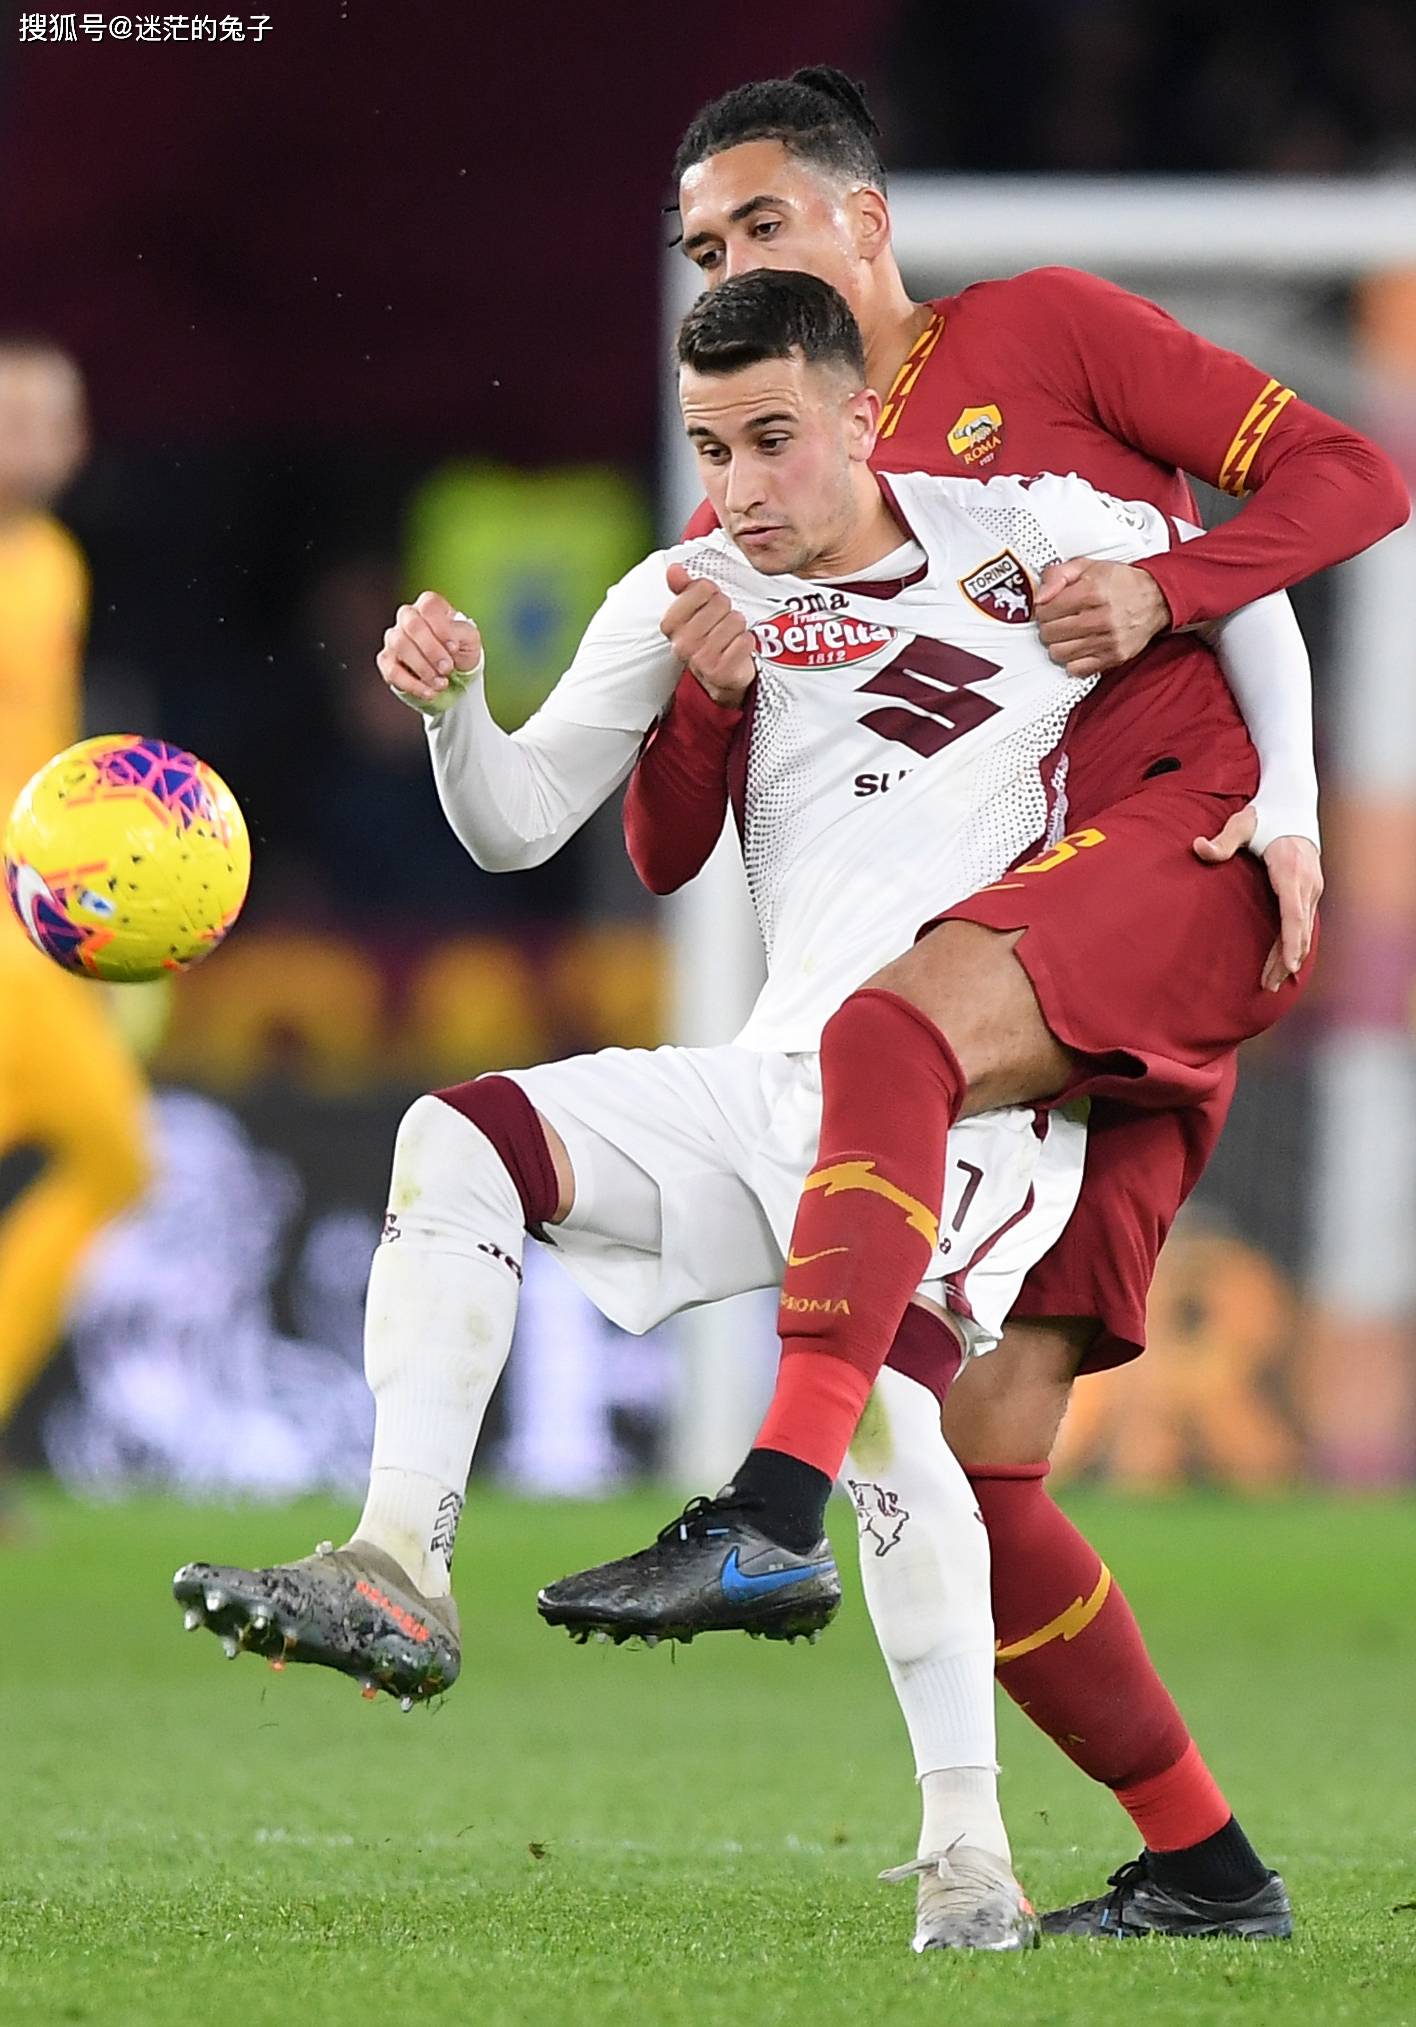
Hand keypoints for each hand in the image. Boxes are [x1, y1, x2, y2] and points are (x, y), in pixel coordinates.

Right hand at [378, 590, 483, 705]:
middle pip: (412, 624)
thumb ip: (461, 633)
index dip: (441, 627)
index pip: (429, 606)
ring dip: (423, 668)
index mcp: (429, 606)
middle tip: (447, 668)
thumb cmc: (460, 650)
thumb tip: (449, 644)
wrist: (453, 675)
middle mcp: (408, 618)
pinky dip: (413, 685)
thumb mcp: (470, 639)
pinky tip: (430, 692)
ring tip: (442, 683)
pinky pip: (392, 670)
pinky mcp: (387, 661)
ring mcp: (394, 638)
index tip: (454, 647)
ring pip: (399, 645)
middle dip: (431, 649)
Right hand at [662, 562, 756, 706]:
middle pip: (720, 603)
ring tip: (729, 638)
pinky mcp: (722, 671)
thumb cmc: (708, 639)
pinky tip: (736, 650)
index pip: (702, 588)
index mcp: (671, 624)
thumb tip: (674, 570)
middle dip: (725, 611)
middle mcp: (683, 642)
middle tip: (720, 625)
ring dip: (737, 628)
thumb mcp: (693, 613)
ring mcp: (701, 658)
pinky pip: (745, 640)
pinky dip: (746, 643)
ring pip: (735, 620)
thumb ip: (684, 589)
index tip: (708, 608)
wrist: (720, 677)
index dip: (711, 594)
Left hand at [1035, 559, 1171, 677]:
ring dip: (1058, 644)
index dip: (1043, 609)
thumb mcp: (1088, 566)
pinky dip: (1072, 660)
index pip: (1046, 611)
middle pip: (1049, 633)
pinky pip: (1076, 669)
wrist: (1156, 598)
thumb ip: (1058, 575)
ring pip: (1059, 653)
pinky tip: (1078, 647)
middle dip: (1048, 626)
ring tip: (1067, 633)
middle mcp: (1101, 618)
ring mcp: (1108, 640)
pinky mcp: (1113, 657)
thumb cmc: (1121, 583)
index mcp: (1092, 592)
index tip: (1049, 608)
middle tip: (1057, 620)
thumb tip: (1040, 596)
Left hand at [1193, 806, 1323, 991]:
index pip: (1293, 912)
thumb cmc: (1264, 815)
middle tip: (1270, 986)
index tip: (1291, 964)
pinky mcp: (1310, 891)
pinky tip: (1287, 964)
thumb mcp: (1242, 823)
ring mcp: (1312, 887)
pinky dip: (1296, 944)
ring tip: (1274, 984)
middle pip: (1300, 929)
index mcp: (1290, 869)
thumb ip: (1222, 840)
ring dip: (1291, 957)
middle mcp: (1307, 882)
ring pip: (1303, 929)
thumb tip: (1198, 847)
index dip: (1292, 940)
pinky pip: (1303, 923)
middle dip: (1287, 959)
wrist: (1293, 804)